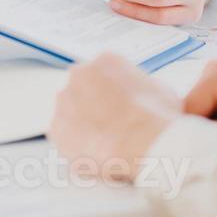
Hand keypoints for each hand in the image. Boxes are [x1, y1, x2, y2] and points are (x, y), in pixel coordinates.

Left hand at [49, 52, 180, 180]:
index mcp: (105, 61)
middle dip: (94, 107)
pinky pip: (65, 138)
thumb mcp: (160, 89)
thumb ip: (140, 88)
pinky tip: (96, 155)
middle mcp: (79, 76)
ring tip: (106, 144)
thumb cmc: (157, 117)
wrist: (145, 142)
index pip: (103, 74)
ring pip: (71, 114)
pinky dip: (77, 147)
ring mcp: (65, 102)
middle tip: (112, 126)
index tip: (120, 107)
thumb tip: (142, 98)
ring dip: (83, 126)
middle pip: (82, 91)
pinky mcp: (57, 130)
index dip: (113, 94)